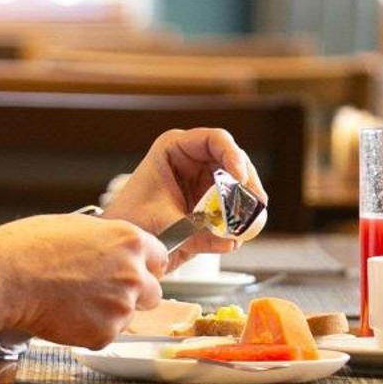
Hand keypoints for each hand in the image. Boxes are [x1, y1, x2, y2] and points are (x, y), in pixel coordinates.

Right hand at [0, 212, 167, 346]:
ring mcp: (122, 306)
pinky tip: (64, 316)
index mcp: (129, 241)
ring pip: (127, 317)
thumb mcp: (77, 227)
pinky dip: (88, 331)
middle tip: (101, 294)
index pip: (159, 258)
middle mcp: (133, 273)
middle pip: (153, 293)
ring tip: (72, 303)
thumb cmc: (30, 248)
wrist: (6, 278)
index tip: (133, 273)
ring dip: (107, 315)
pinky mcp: (105, 332)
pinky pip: (104, 335)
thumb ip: (107, 241)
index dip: (144, 268)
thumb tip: (111, 250)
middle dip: (133, 296)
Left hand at [101, 128, 267, 262]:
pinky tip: (234, 237)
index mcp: (175, 149)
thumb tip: (230, 241)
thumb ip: (197, 232)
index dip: (233, 155)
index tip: (240, 178)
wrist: (126, 243)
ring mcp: (205, 181)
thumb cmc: (133, 222)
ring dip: (247, 206)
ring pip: (240, 185)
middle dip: (248, 184)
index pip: (215, 140)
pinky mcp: (212, 203)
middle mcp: (194, 161)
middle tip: (256, 205)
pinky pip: (235, 208)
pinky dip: (240, 222)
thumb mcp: (163, 224)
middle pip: (235, 161)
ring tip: (245, 227)